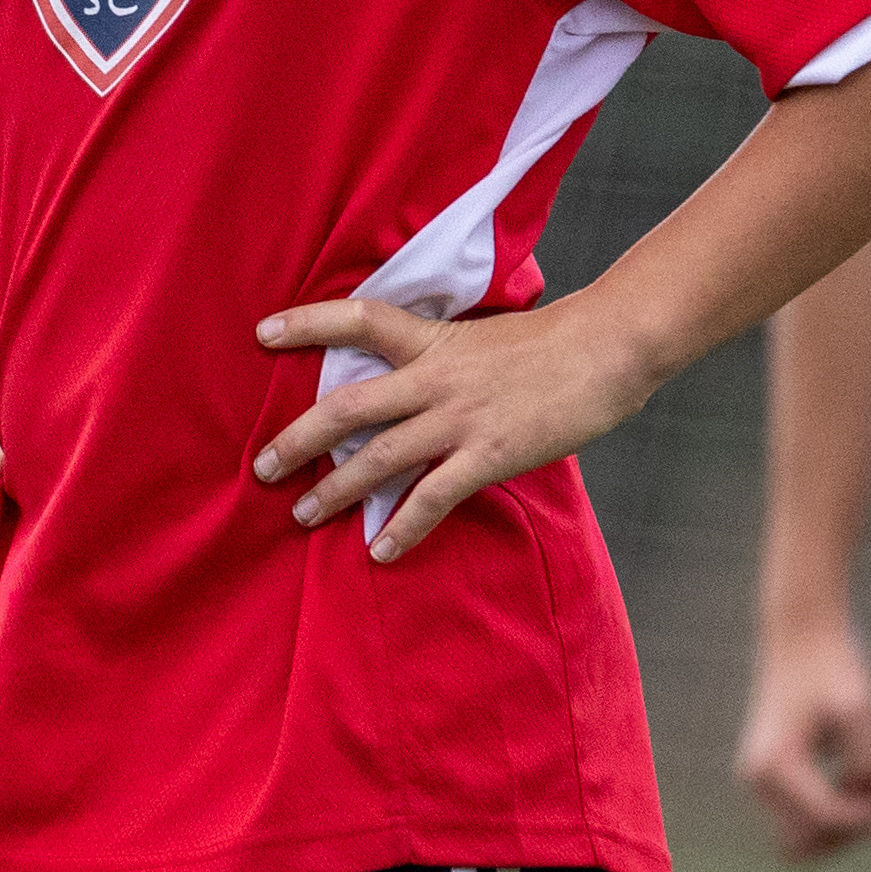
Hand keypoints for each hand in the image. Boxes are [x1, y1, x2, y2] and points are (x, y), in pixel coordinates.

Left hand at [251, 294, 656, 563]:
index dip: (307, 324)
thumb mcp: (487, 337)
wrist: (607, 348)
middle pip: (348, 407)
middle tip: (263, 466)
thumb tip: (421, 380)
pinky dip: (402, 528)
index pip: (358, 320)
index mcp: (433, 341)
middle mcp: (435, 379)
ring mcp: (459, 419)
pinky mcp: (487, 455)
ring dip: (335, 490)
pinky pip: (431, 498)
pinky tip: (379, 551)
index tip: (263, 332)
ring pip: (378, 458)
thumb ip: (448, 359)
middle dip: (299, 438)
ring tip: (303, 514)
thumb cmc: (555, 343)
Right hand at [735, 612, 870, 858]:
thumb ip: (869, 766)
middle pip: (808, 844)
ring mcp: (760, 779)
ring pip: (805, 835)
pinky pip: (805, 814)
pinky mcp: (770, 774)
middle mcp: (758, 777)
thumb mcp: (862, 711)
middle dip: (850, 828)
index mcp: (775, 763)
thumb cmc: (833, 665)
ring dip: (844, 819)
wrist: (802, 631)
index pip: (828, 819)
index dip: (869, 815)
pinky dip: (836, 805)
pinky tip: (859, 769)